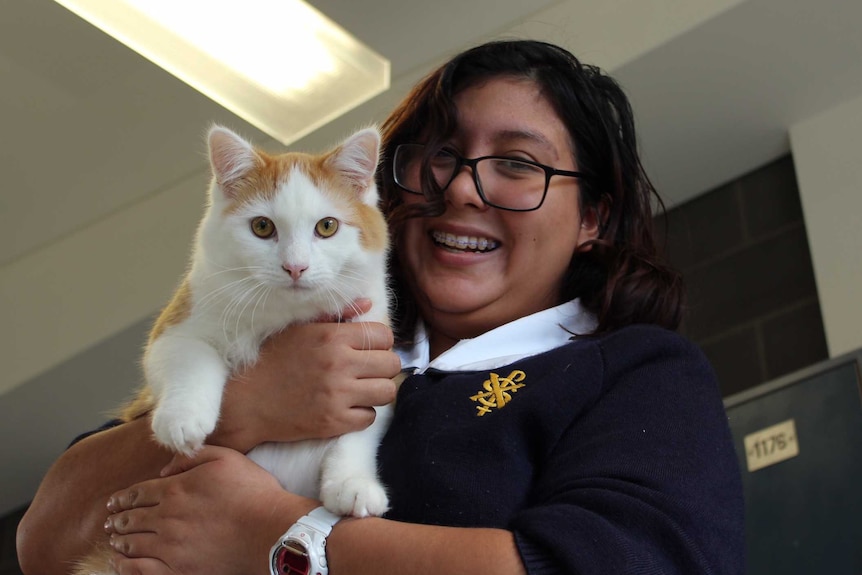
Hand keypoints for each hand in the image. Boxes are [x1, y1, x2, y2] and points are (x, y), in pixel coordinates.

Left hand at [104, 446, 316, 574]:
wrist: (270, 530)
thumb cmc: (253, 493)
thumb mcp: (226, 458)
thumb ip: (192, 456)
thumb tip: (165, 469)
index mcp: (176, 490)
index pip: (138, 493)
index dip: (123, 498)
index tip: (114, 502)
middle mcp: (166, 518)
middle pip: (132, 518)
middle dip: (118, 519)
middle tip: (111, 521)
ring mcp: (170, 547)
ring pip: (132, 543)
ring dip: (119, 541)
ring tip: (114, 541)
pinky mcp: (178, 570)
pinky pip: (140, 570)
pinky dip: (125, 566)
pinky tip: (121, 563)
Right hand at [209, 299, 401, 451]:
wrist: (245, 400)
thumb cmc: (272, 359)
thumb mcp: (301, 328)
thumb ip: (337, 314)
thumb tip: (368, 303)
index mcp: (332, 337)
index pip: (384, 335)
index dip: (379, 342)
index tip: (368, 349)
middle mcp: (338, 364)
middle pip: (391, 364)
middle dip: (382, 367)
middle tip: (366, 371)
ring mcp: (337, 395)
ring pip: (387, 392)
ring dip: (376, 391)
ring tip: (359, 389)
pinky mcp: (333, 422)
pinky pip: (370, 418)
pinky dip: (362, 413)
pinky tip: (345, 406)